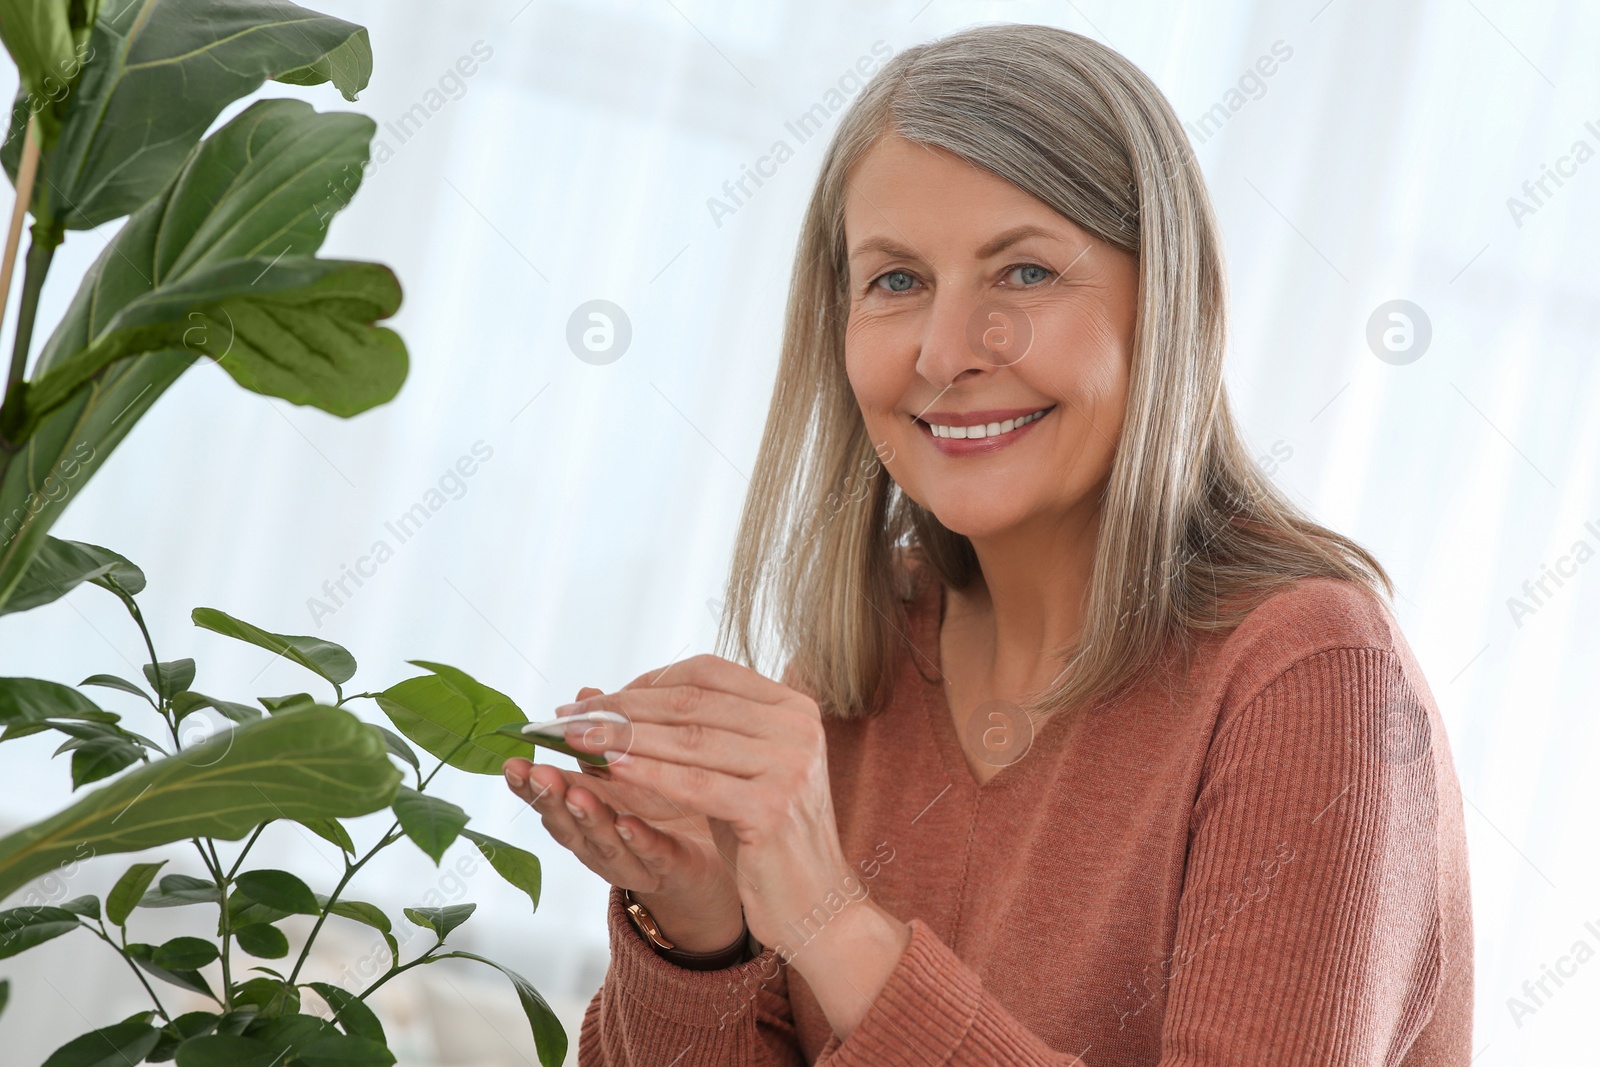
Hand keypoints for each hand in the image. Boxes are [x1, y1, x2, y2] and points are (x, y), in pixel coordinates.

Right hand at [502, 688, 743, 951]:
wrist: (712, 865)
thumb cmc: (666, 812)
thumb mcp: (633, 769)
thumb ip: (605, 739)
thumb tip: (585, 694)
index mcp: (593, 810)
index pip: (554, 795)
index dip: (529, 782)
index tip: (511, 761)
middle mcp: (604, 839)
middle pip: (569, 822)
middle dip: (550, 798)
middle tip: (535, 773)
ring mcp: (636, 857)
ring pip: (605, 841)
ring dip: (588, 818)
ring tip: (575, 795)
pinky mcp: (672, 867)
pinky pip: (652, 854)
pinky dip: (638, 840)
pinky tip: (627, 823)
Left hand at [557, 656, 910, 989]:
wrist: (817, 903)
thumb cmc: (767, 833)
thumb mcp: (739, 769)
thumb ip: (697, 729)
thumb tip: (607, 696)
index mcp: (794, 706)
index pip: (707, 674)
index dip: (645, 681)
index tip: (597, 698)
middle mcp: (798, 727)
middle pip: (693, 702)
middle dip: (624, 707)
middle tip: (571, 716)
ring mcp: (789, 765)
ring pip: (688, 739)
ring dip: (623, 736)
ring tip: (577, 740)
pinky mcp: (771, 808)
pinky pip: (693, 783)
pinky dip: (647, 773)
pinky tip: (611, 770)